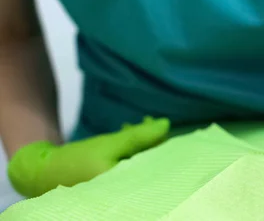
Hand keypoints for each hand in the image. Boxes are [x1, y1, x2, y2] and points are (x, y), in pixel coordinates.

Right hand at [7, 116, 169, 197]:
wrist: (40, 172)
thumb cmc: (77, 160)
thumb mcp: (109, 145)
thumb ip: (139, 137)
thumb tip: (166, 125)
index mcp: (129, 190)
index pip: (157, 169)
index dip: (163, 149)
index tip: (164, 131)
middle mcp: (127, 195)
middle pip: (150, 166)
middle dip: (152, 144)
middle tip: (149, 123)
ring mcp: (119, 191)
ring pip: (139, 164)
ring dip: (140, 144)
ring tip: (136, 125)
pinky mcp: (112, 186)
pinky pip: (129, 167)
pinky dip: (130, 151)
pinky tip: (126, 134)